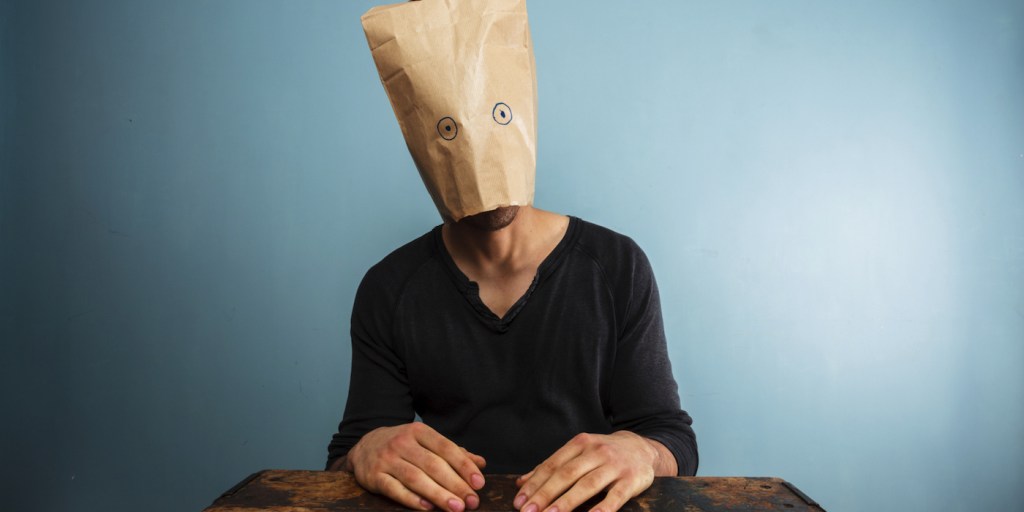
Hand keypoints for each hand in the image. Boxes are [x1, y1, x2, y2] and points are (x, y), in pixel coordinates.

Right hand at [346, 422, 486, 511]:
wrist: (365, 446)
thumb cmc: (404, 446)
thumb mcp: (426, 442)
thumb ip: (454, 453)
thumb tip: (481, 463)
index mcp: (419, 432)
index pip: (446, 448)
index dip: (464, 466)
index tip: (479, 483)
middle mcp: (402, 443)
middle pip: (433, 465)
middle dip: (455, 484)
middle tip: (472, 501)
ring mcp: (386, 459)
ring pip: (415, 478)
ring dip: (438, 494)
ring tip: (456, 508)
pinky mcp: (374, 477)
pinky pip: (395, 489)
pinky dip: (412, 499)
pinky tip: (428, 507)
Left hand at [513, 431, 667, 511]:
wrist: (642, 448)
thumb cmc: (603, 454)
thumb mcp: (578, 453)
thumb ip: (551, 466)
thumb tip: (521, 482)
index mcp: (580, 444)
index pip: (552, 465)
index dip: (535, 484)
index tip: (519, 501)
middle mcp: (596, 452)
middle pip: (566, 474)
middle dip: (545, 494)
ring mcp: (615, 466)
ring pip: (588, 485)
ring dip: (567, 502)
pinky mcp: (631, 480)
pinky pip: (615, 497)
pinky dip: (602, 509)